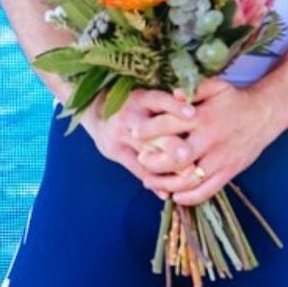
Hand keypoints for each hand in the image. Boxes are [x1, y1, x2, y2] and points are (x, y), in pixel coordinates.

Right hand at [81, 86, 197, 195]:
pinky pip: (135, 169)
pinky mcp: (115, 152)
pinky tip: (167, 191)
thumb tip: (189, 99)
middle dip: (168, 144)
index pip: (157, 100)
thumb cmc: (132, 102)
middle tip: (187, 153)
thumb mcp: (145, 95)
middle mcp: (128, 117)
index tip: (192, 113)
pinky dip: (153, 182)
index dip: (174, 106)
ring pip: (144, 153)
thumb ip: (166, 101)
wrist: (95, 111)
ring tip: (186, 177)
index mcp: (139, 99)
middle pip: (149, 132)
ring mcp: (120, 136)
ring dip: (166, 167)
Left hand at [134, 77, 279, 204]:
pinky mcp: (229, 172)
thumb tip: (172, 93)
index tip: (135, 133)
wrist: (265, 114)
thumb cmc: (234, 100)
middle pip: (175, 158)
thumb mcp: (215, 86)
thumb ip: (192, 89)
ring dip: (166, 185)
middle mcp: (211, 141)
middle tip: (141, 160)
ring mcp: (220, 159)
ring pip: (189, 180)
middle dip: (153, 163)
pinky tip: (175, 196)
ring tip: (150, 182)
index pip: (169, 126)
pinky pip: (207, 191)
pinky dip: (189, 198)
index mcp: (203, 118)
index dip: (149, 131)